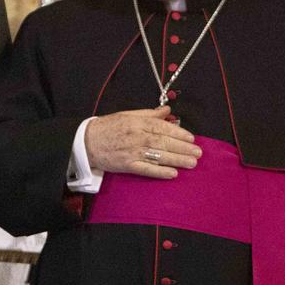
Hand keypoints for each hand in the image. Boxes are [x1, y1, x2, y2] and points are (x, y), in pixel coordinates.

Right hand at [83, 107, 201, 179]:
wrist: (86, 142)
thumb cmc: (108, 127)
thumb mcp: (128, 115)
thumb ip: (149, 113)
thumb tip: (167, 110)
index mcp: (138, 122)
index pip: (162, 128)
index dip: (179, 133)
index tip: (191, 139)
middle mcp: (137, 137)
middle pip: (164, 142)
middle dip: (183, 148)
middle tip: (197, 153)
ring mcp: (132, 152)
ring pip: (159, 156)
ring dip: (177, 160)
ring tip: (191, 163)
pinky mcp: (127, 165)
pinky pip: (146, 170)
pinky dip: (160, 172)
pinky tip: (173, 174)